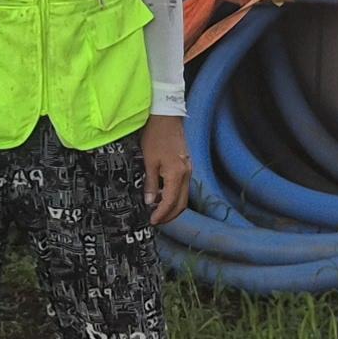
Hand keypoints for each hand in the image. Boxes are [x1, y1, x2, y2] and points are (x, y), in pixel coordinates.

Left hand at [138, 112, 191, 227]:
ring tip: (159, 210)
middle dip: (170, 215)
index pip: (171, 202)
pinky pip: (183, 187)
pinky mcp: (186, 165)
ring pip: (184, 196)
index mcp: (177, 175)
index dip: (162, 214)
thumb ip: (151, 183)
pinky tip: (163, 195)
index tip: (153, 221)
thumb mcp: (149, 161)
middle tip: (157, 220)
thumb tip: (150, 201)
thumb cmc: (156, 137)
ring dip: (173, 206)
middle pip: (182, 203)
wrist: (167, 117)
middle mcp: (186, 174)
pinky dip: (175, 195)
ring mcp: (188, 170)